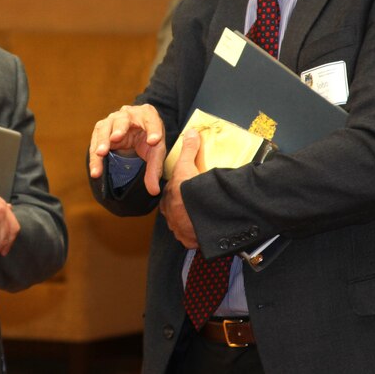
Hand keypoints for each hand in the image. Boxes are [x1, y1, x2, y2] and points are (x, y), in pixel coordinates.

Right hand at [88, 104, 166, 194]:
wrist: (137, 134)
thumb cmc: (148, 140)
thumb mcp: (155, 152)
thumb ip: (154, 169)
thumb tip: (154, 191)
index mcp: (148, 115)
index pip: (152, 120)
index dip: (153, 130)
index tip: (154, 141)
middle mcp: (128, 113)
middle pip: (123, 119)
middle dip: (119, 128)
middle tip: (116, 138)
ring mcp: (112, 120)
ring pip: (105, 128)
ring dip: (102, 141)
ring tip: (101, 153)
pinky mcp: (101, 129)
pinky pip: (95, 141)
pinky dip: (95, 156)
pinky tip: (96, 170)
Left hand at [159, 127, 200, 247]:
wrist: (204, 212)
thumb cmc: (192, 189)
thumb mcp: (188, 165)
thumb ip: (188, 149)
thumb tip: (190, 132)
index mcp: (167, 199)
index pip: (170, 196)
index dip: (178, 192)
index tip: (188, 190)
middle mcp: (170, 216)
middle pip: (175, 212)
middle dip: (183, 209)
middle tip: (196, 203)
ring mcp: (179, 230)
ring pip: (183, 226)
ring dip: (190, 222)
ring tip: (204, 216)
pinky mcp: (190, 241)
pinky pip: (193, 239)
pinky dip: (198, 235)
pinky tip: (207, 229)